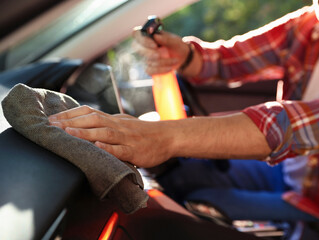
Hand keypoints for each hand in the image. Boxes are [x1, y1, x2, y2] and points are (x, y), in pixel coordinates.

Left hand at [48, 106, 172, 167]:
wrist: (168, 137)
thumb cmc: (146, 132)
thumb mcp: (126, 123)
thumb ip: (109, 124)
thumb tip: (90, 124)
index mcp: (115, 119)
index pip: (90, 112)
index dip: (70, 114)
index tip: (53, 118)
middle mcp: (119, 125)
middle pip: (93, 120)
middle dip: (71, 122)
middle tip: (52, 125)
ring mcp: (127, 138)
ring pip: (104, 132)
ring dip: (85, 132)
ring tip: (67, 132)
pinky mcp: (135, 151)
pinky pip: (121, 149)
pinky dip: (108, 147)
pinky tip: (97, 147)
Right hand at [132, 27, 189, 74]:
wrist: (181, 57)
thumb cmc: (176, 46)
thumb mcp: (175, 41)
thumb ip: (166, 39)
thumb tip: (155, 36)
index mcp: (148, 34)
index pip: (136, 34)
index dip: (142, 40)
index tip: (154, 45)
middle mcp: (143, 45)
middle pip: (137, 48)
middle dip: (149, 53)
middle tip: (159, 55)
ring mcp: (144, 57)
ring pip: (147, 61)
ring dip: (162, 62)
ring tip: (175, 60)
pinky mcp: (148, 67)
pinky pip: (150, 70)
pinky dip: (161, 70)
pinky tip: (170, 68)